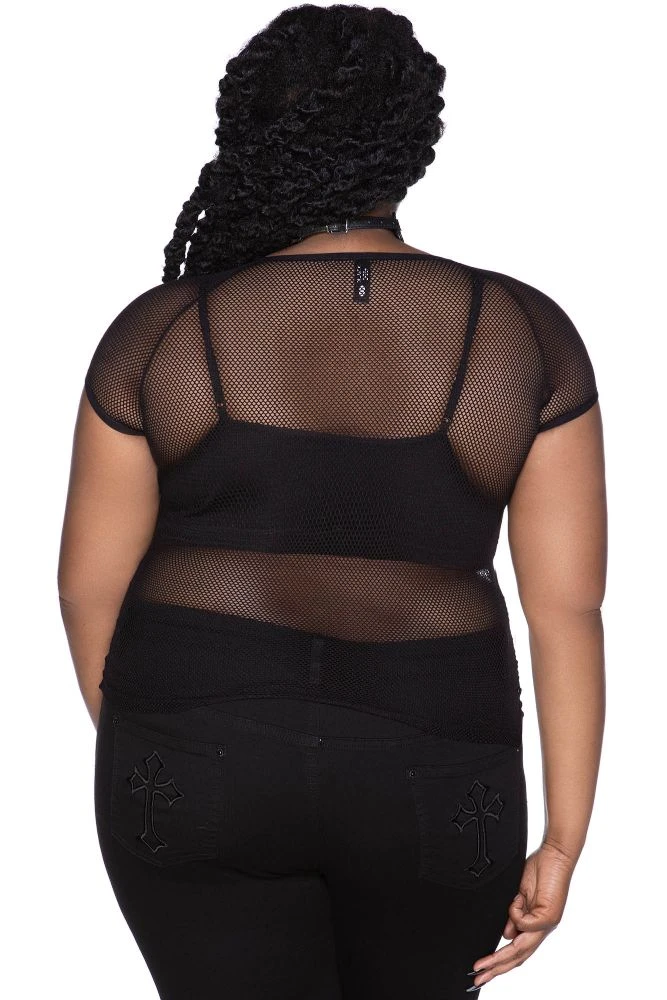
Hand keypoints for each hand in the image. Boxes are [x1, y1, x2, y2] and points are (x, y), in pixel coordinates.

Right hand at [468, 840, 575, 989]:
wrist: (556, 854)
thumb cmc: (541, 869)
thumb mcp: (521, 895)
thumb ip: (514, 915)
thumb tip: (506, 935)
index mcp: (536, 923)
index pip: (518, 951)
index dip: (500, 962)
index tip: (482, 970)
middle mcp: (542, 927)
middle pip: (519, 956)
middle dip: (496, 969)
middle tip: (477, 978)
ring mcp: (547, 923)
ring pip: (522, 949)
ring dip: (500, 958)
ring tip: (482, 965)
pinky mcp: (549, 915)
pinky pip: (525, 923)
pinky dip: (515, 913)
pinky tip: (517, 899)